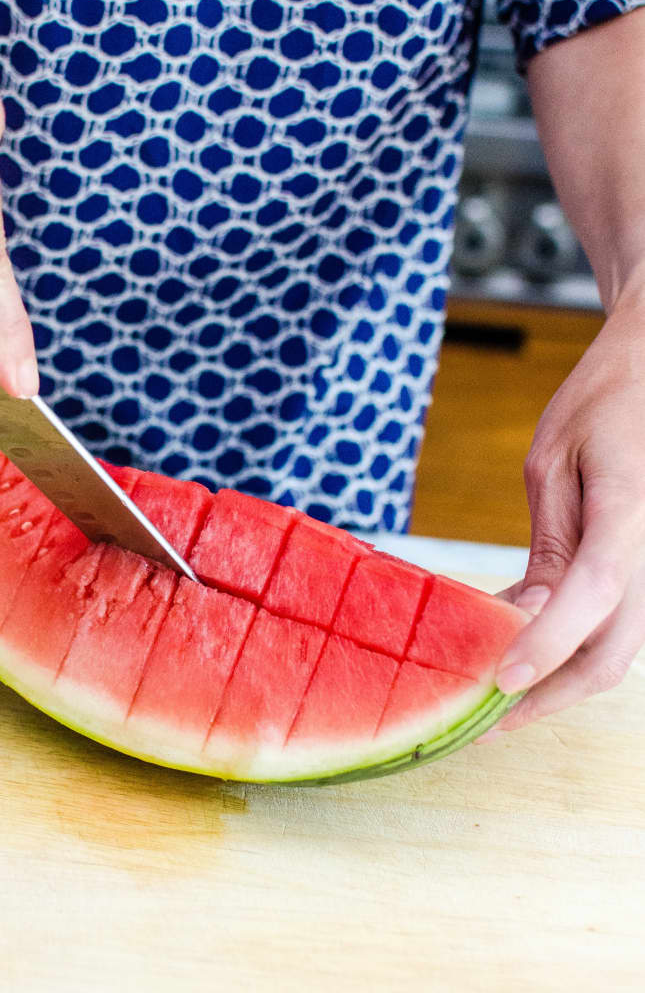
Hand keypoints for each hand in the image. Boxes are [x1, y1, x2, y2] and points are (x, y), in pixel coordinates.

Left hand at [480, 273, 644, 739]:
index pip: (593, 596)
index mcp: (631, 511)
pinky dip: (578, 646)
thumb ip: (549, 541)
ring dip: (563, 679)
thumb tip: (525, 613)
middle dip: (550, 693)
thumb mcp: (553, 461)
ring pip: (621, 648)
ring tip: (502, 694)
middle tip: (489, 717)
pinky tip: (532, 648)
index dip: (547, 645)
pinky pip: (623, 623)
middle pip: (615, 651)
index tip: (499, 680)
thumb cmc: (601, 403)